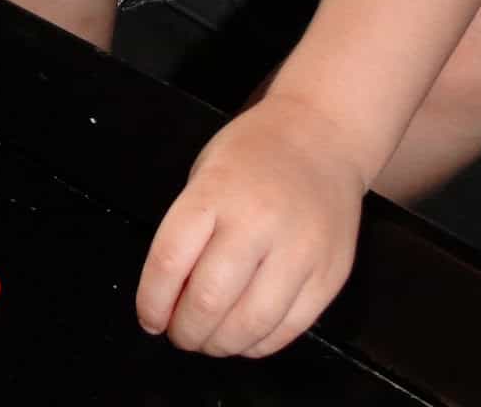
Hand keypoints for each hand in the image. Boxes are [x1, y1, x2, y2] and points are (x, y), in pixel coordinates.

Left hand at [136, 93, 365, 357]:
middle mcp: (258, 222)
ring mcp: (299, 251)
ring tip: (210, 338)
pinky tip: (245, 334)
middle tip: (180, 333)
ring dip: (220, 345)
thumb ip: (189, 230)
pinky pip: (288, 329)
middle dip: (185, 331)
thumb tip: (172, 298)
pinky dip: (258, 344)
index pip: (170, 260)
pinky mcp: (330, 275)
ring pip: (250, 325)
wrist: (322, 135)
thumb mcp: (206, 172)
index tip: (150, 318)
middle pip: (208, 301)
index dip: (152, 301)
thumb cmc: (253, 153)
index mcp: (216, 191)